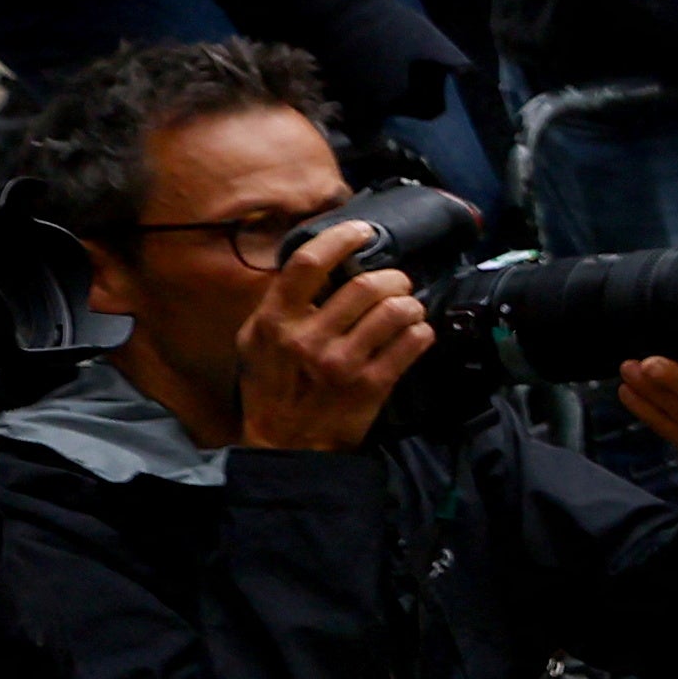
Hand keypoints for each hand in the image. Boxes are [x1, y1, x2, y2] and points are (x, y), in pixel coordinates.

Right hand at [234, 223, 432, 450]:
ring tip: (407, 308)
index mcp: (276, 321)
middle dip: (392, 277)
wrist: (285, 447)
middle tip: (397, 283)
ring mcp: (342, 364)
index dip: (341, 238)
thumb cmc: (271, 389)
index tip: (362, 231)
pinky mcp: (371, 385)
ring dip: (410, 303)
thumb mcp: (256, 342)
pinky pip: (413, 343)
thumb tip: (315, 262)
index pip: (309, 264)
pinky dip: (421, 332)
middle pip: (366, 285)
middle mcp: (308, 339)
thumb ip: (279, 303)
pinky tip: (414, 334)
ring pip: (396, 311)